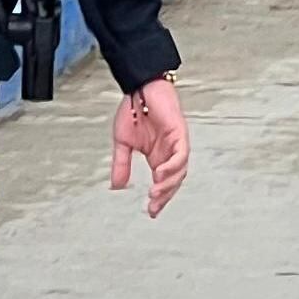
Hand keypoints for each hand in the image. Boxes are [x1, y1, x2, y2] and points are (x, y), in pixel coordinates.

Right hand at [107, 74, 191, 217]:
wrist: (139, 87)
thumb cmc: (133, 109)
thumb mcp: (122, 143)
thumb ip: (121, 165)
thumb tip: (116, 187)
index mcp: (158, 156)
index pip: (162, 182)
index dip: (159, 198)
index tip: (151, 212)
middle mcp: (169, 152)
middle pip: (174, 180)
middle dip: (165, 196)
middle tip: (153, 207)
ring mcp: (176, 143)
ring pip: (180, 170)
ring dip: (168, 183)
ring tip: (155, 193)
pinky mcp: (180, 132)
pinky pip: (181, 154)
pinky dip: (173, 166)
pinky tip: (161, 173)